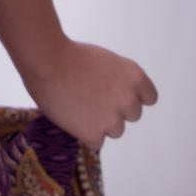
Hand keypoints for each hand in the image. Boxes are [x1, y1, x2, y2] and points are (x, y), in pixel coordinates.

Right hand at [22, 38, 157, 149]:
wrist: (45, 60)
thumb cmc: (69, 54)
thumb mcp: (104, 60)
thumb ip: (118, 80)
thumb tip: (116, 98)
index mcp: (134, 76)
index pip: (149, 97)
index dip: (132, 95)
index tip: (117, 92)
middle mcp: (128, 99)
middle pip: (132, 115)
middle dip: (115, 109)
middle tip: (91, 96)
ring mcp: (113, 119)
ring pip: (114, 130)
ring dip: (100, 123)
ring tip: (77, 104)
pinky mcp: (94, 134)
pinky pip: (95, 141)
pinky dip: (83, 133)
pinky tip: (70, 115)